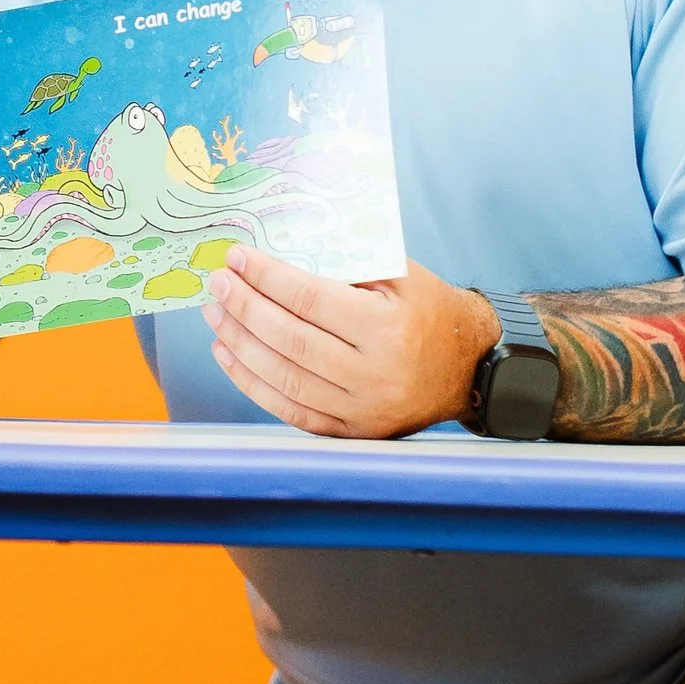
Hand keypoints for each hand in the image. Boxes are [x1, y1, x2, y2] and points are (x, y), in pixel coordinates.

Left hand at [201, 251, 497, 439]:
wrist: (468, 368)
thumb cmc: (430, 311)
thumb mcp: (402, 275)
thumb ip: (347, 263)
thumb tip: (277, 252)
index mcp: (389, 328)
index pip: (311, 300)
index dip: (268, 277)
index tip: (238, 258)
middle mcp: (375, 374)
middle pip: (291, 340)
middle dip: (246, 308)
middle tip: (219, 284)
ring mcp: (363, 409)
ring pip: (285, 379)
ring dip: (241, 345)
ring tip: (216, 317)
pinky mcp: (353, 431)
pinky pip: (292, 411)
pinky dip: (254, 385)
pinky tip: (230, 357)